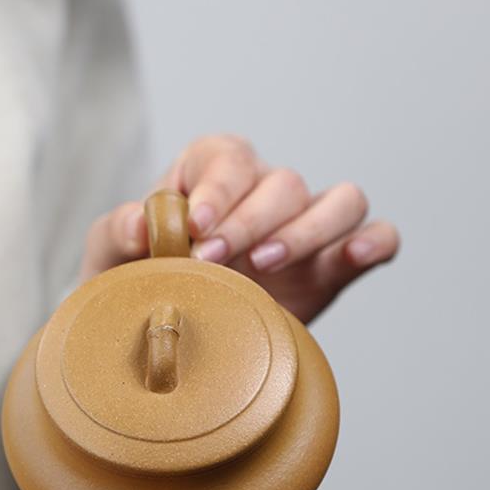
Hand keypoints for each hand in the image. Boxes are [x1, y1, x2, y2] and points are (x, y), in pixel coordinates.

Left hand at [80, 135, 398, 322]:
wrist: (174, 332)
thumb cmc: (141, 283)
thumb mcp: (111, 259)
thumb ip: (117, 232)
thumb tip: (142, 221)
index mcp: (213, 175)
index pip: (229, 157)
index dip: (219, 185)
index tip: (196, 225)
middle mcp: (266, 194)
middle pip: (284, 182)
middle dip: (250, 221)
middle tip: (214, 260)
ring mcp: (307, 228)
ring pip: (342, 200)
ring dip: (307, 230)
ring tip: (265, 265)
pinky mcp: (334, 266)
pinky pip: (378, 237)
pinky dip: (372, 242)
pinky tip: (350, 258)